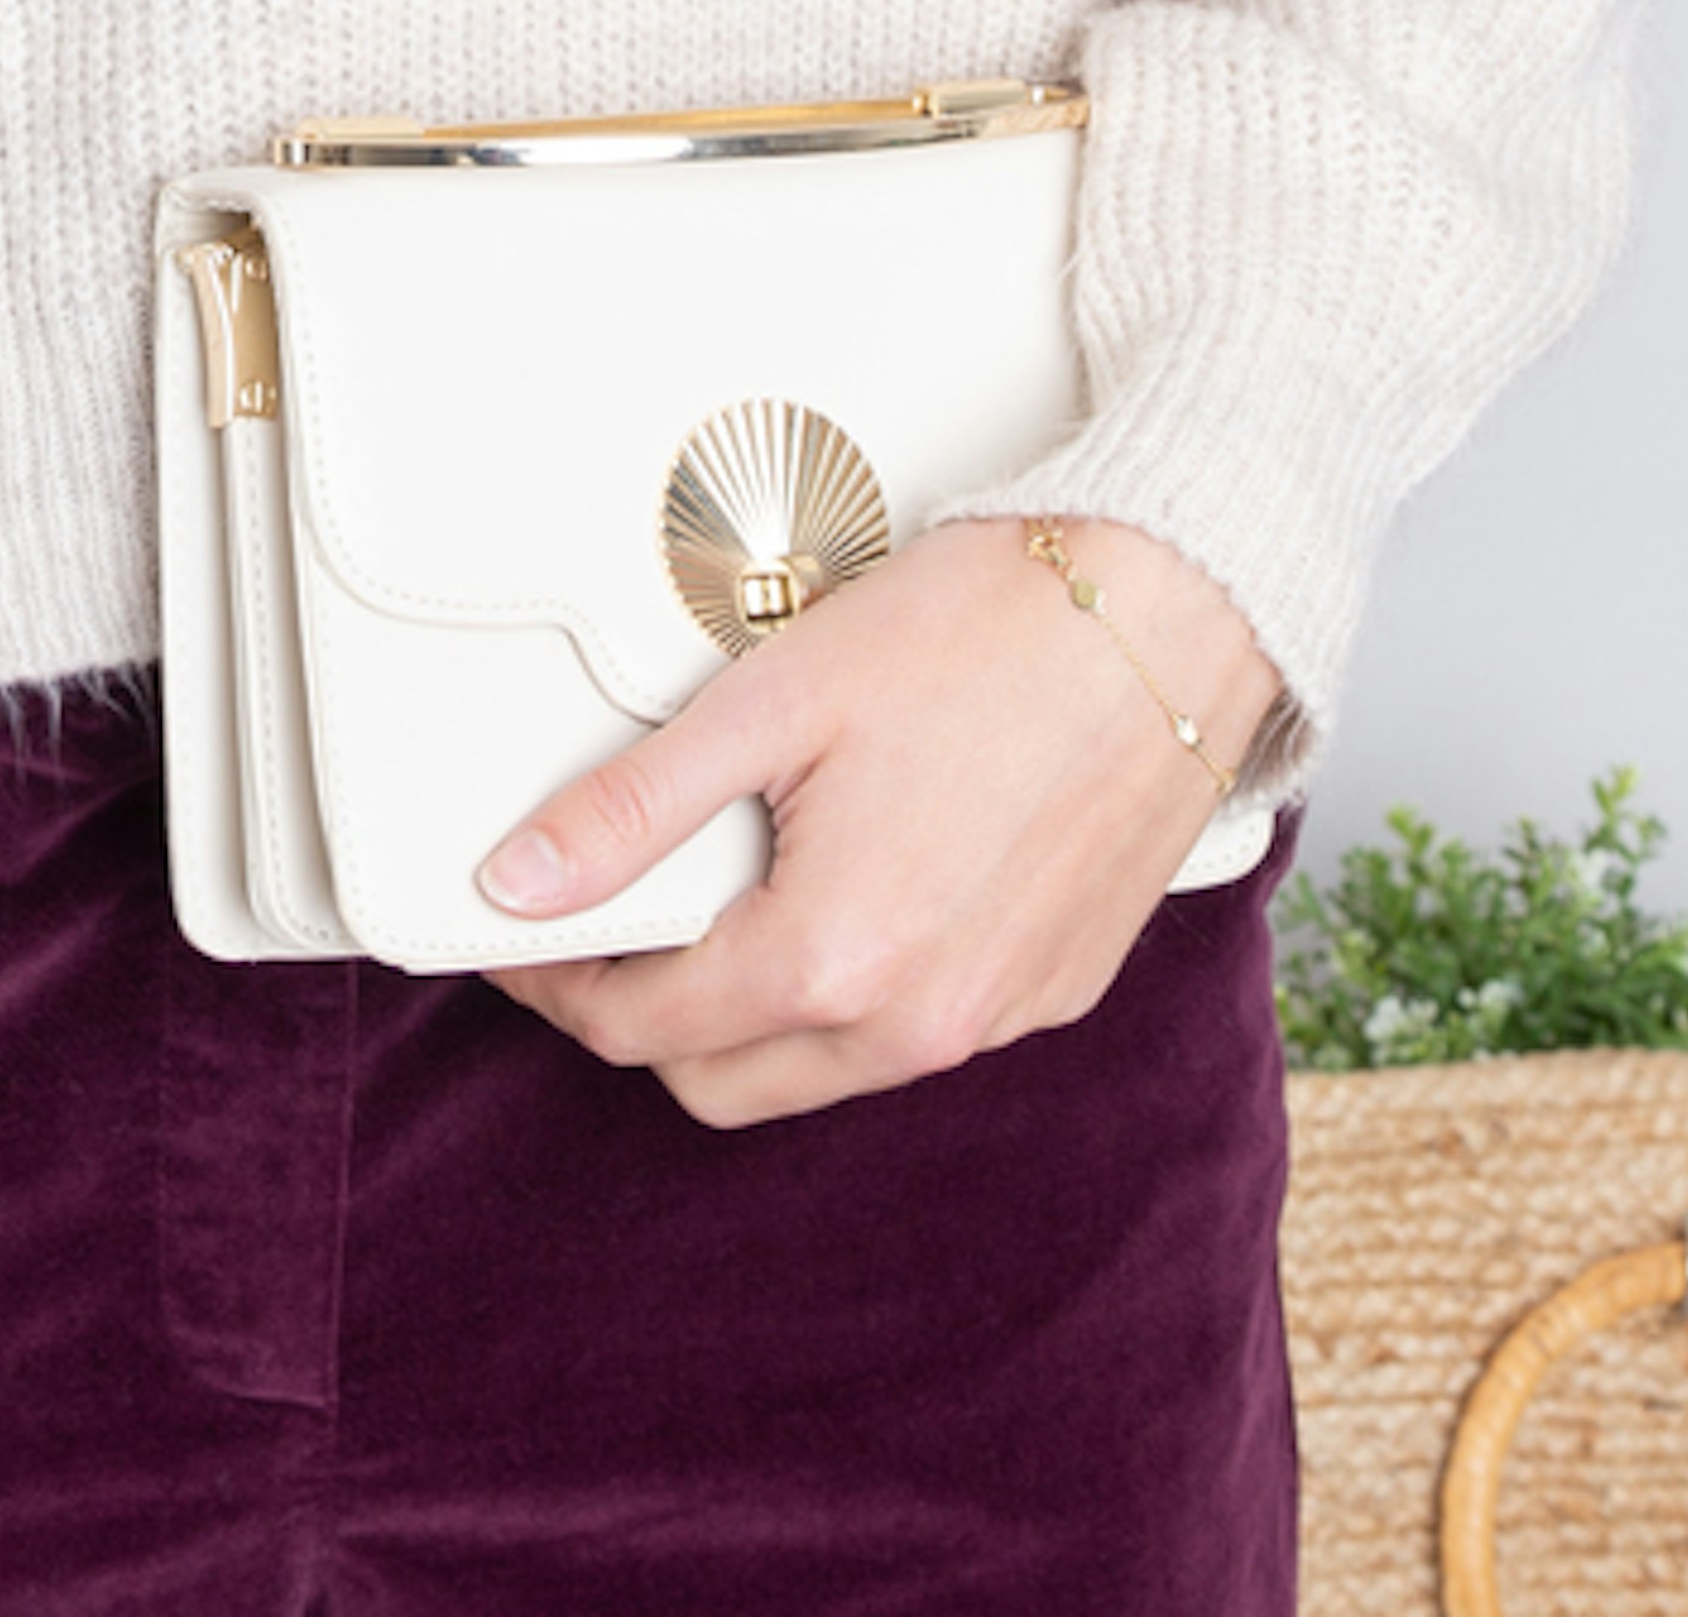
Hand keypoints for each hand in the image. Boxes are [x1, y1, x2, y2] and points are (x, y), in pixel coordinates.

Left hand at [472, 512, 1278, 1127]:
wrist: (1170, 604)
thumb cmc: (989, 628)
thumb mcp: (773, 700)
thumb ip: (632, 810)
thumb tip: (517, 885)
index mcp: (836, 958)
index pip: (642, 1029)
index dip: (557, 982)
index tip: (524, 931)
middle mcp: (922, 1022)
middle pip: (723, 1082)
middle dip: (646, 1019)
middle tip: (609, 919)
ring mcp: (999, 1017)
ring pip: (823, 1070)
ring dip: (753, 1011)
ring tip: (730, 885)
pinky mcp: (1057, 989)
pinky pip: (921, 1031)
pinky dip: (857, 989)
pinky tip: (852, 885)